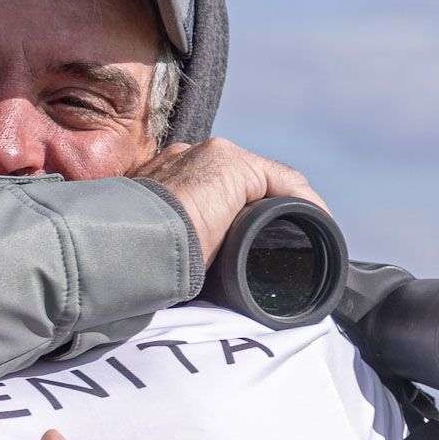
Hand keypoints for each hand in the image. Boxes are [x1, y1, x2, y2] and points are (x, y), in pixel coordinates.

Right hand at [135, 138, 327, 265]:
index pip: (213, 194)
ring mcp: (206, 157)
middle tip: (284, 247)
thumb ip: (170, 249)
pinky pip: (281, 182)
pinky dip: (303, 205)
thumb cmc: (128, 260)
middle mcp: (185, 161)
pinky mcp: (229, 163)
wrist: (122, 244)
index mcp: (163, 182)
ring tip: (306, 240)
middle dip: (266, 215)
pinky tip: (316, 226)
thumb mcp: (152, 253)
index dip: (239, 219)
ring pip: (264, 183)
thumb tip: (183, 282)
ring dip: (288, 211)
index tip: (255, 249)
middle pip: (242, 186)